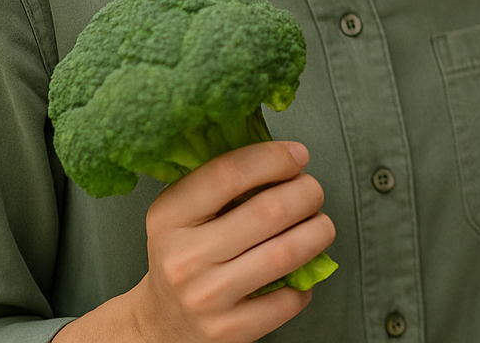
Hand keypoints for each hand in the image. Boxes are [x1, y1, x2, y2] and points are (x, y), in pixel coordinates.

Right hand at [126, 140, 335, 342]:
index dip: (274, 158)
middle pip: (270, 211)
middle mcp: (184, 258)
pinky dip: (307, 280)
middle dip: (307, 192)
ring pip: (287, 253)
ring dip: (318, 231)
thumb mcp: (182, 213)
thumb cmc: (183, 255)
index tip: (298, 155)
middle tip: (312, 190)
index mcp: (169, 217)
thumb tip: (284, 154)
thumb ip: (222, 182)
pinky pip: (289, 298)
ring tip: (319, 224)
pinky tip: (300, 270)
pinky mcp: (229, 331)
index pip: (228, 173)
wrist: (160, 323)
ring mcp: (207, 297)